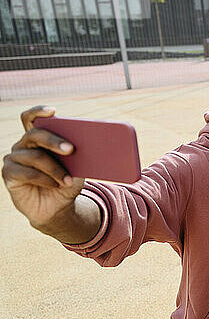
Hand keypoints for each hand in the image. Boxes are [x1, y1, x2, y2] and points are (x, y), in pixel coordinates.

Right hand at [2, 106, 84, 230]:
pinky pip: (27, 172)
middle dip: (54, 141)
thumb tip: (90, 144)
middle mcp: (23, 144)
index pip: (31, 118)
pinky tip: (55, 184)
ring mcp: (14, 158)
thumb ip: (77, 155)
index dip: (38, 112)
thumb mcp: (76, 168)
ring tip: (68, 180)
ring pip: (35, 156)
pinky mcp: (9, 173)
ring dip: (55, 169)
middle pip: (34, 134)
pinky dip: (45, 179)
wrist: (57, 207)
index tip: (53, 111)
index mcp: (39, 138)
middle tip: (71, 149)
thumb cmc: (67, 182)